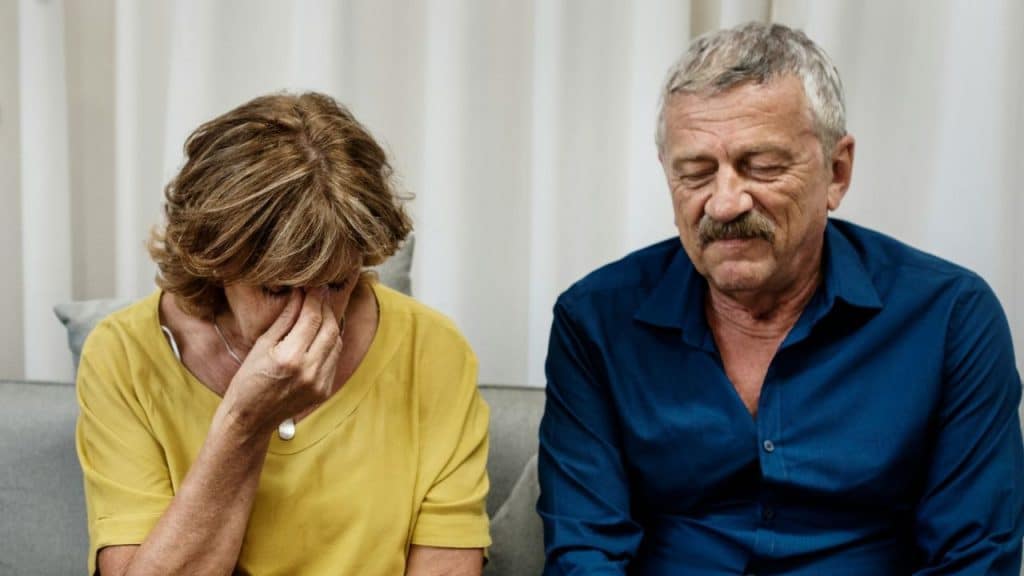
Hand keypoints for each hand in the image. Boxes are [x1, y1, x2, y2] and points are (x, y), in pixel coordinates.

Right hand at [220, 287, 342, 436]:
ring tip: (319, 312)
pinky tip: (318, 335)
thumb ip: (286, 319)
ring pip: (336, 342)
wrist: (250, 419)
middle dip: (326, 308)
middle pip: (330, 328)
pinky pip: (334, 359)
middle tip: (318, 294)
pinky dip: (329, 343)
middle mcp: (309, 371)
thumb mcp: (262, 345)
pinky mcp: (324, 391)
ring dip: (330, 324)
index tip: (314, 285)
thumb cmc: (248, 380)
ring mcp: (320, 383)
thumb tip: (300, 293)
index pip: (312, 318)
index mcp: (290, 358)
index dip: (315, 298)